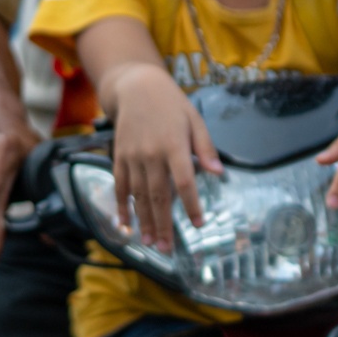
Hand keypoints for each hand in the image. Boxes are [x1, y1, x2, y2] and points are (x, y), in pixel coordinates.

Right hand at [110, 65, 222, 252]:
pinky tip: (126, 225)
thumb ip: (206, 148)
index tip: (198, 224)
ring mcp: (132, 157)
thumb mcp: (195, 120)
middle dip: (163, 224)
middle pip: (159, 195)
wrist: (136, 88)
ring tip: (149, 243)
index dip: (192, 205)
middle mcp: (151, 154)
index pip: (185, 182)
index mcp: (174, 146)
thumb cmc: (172, 105)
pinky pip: (120, 187)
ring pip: (138, 195)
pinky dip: (122, 207)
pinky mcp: (119, 158)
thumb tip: (218, 173)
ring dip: (144, 221)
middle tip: (167, 248)